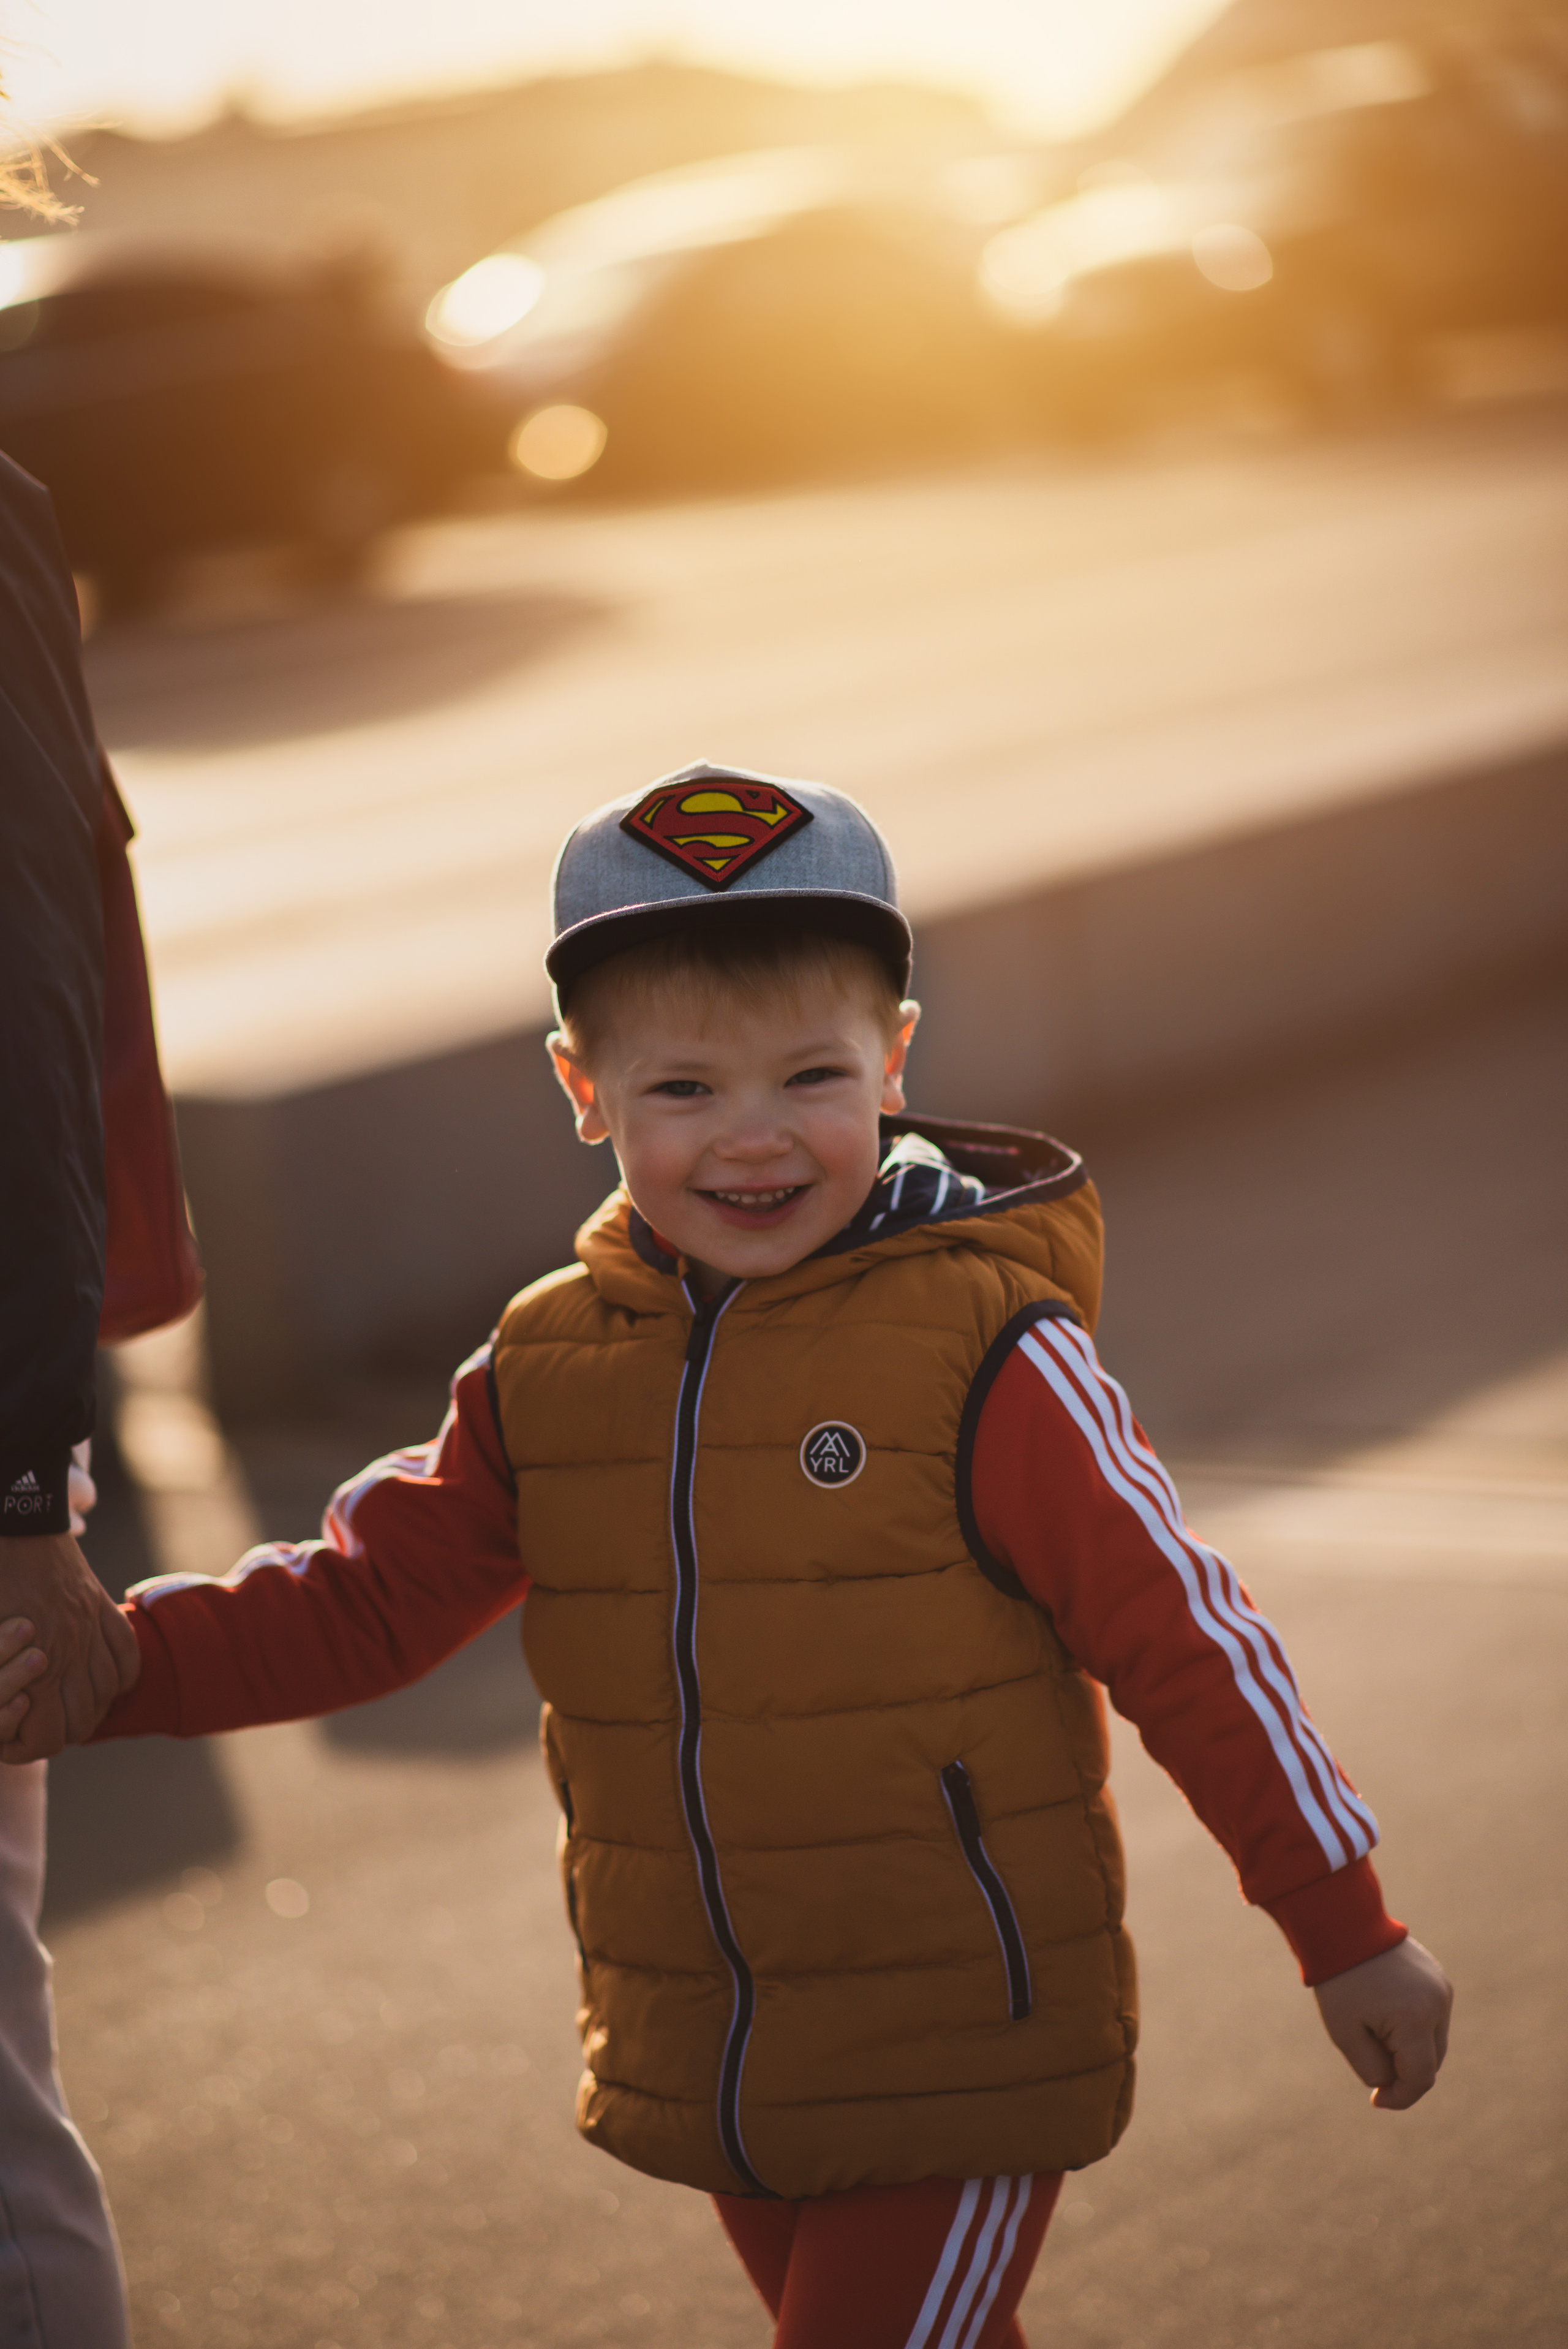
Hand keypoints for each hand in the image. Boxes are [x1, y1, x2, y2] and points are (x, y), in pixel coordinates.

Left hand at [0, 1534, 140, 1761]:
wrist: (16, 1524)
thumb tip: (8, 1700)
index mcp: (32, 1665)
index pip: (47, 1737)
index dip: (31, 1749)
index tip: (17, 1740)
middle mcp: (67, 1653)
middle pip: (81, 1722)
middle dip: (62, 1734)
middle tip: (45, 1727)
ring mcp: (89, 1630)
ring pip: (107, 1693)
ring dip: (93, 1709)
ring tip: (75, 1708)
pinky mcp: (100, 1608)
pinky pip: (127, 1656)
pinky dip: (121, 1676)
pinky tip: (107, 1680)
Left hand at [1314, 1936, 1452, 2109]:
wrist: (1342, 1924)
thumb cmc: (1339, 1981)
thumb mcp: (1345, 2034)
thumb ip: (1373, 2069)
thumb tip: (1393, 2083)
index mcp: (1415, 2021)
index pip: (1420, 2079)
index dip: (1400, 2097)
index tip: (1377, 2100)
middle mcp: (1437, 2005)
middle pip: (1430, 2061)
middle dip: (1403, 2071)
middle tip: (1369, 2058)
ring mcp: (1442, 1989)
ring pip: (1433, 2041)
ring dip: (1410, 2048)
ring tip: (1372, 2028)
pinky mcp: (1439, 1978)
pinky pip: (1432, 2016)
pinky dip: (1414, 2026)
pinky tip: (1384, 2011)